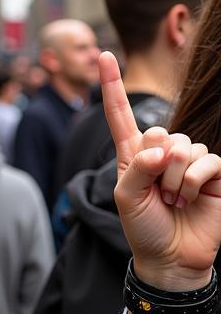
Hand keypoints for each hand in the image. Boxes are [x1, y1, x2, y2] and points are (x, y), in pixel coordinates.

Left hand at [104, 51, 220, 290]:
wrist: (170, 257)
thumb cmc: (143, 228)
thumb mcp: (126, 199)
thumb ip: (136, 169)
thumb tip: (161, 147)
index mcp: (133, 155)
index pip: (122, 116)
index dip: (112, 87)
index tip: (103, 57)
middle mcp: (162, 153)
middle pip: (160, 133)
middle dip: (156, 168)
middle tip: (157, 195)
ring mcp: (190, 160)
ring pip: (184, 148)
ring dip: (175, 181)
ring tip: (173, 201)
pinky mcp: (215, 172)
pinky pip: (206, 161)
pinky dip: (194, 183)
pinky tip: (191, 199)